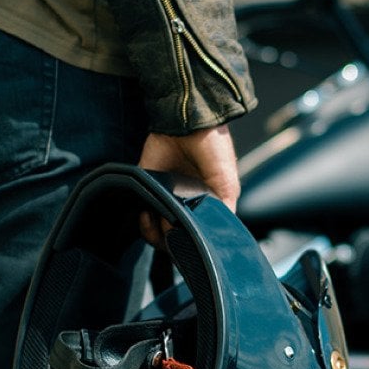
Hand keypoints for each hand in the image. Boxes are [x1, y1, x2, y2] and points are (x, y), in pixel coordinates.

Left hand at [137, 125, 239, 245]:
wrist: (188, 123)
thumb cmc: (213, 148)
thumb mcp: (226, 183)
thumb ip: (224, 210)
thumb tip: (219, 235)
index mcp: (206, 205)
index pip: (198, 236)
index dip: (192, 244)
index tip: (188, 244)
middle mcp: (185, 205)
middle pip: (175, 239)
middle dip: (172, 242)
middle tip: (172, 232)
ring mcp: (165, 198)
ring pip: (157, 232)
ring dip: (156, 234)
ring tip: (160, 222)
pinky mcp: (148, 188)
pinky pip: (142, 214)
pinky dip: (143, 221)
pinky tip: (148, 215)